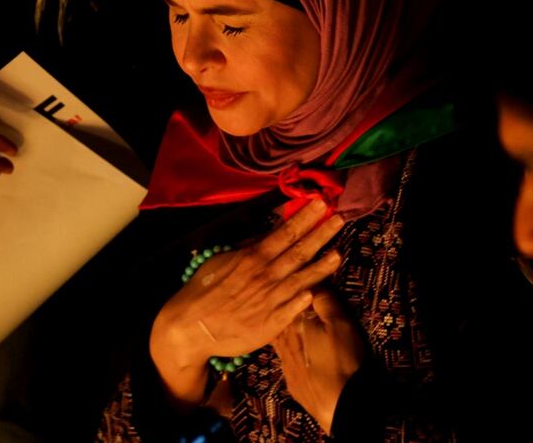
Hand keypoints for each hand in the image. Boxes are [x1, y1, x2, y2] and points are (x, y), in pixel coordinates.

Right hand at [149, 199, 344, 408]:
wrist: (192, 328)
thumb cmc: (202, 290)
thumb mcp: (220, 261)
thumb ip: (245, 247)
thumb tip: (265, 234)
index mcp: (252, 258)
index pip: (284, 233)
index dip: (304, 218)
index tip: (321, 204)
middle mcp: (266, 276)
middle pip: (300, 252)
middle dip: (321, 234)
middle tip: (340, 218)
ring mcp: (271, 300)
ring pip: (303, 279)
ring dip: (322, 265)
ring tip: (339, 252)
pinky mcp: (272, 323)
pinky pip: (293, 308)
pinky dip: (305, 298)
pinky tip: (319, 290)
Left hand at [273, 288, 365, 433]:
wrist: (339, 404)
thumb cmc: (342, 359)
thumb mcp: (340, 323)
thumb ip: (325, 301)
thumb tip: (313, 284)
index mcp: (291, 322)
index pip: (290, 299)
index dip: (298, 292)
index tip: (306, 288)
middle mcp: (281, 341)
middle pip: (281, 321)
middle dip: (289, 313)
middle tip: (304, 310)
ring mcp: (284, 363)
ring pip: (281, 341)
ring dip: (288, 334)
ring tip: (300, 331)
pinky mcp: (291, 381)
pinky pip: (288, 361)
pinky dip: (293, 354)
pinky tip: (300, 355)